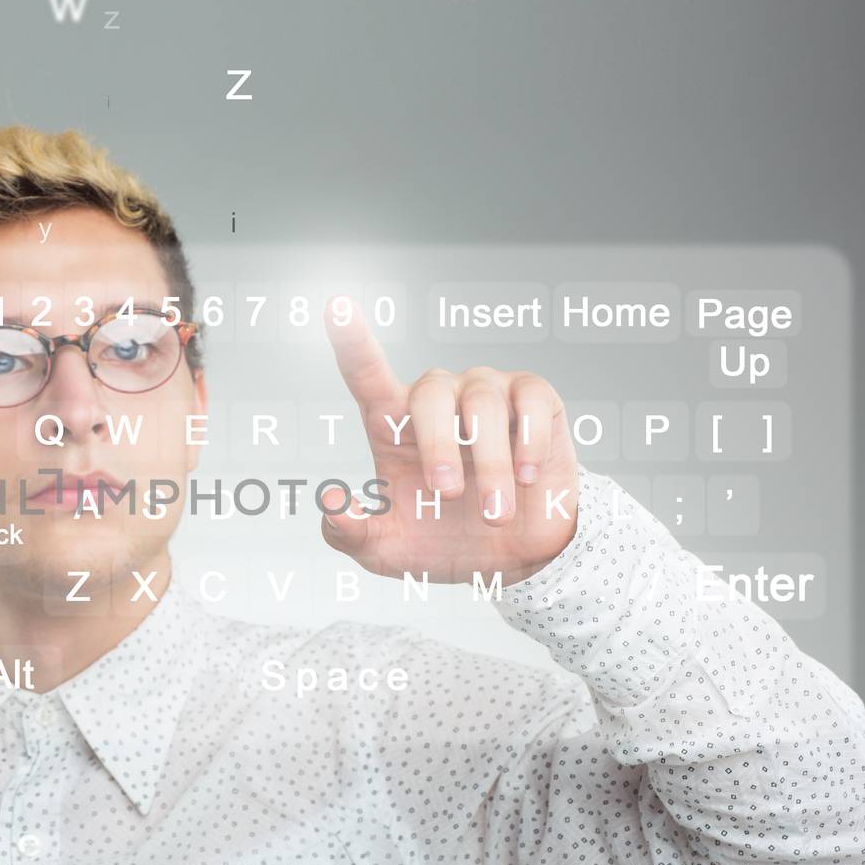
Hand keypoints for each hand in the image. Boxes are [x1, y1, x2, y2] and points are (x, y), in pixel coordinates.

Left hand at [317, 296, 580, 586]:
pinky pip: (531, 399)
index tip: (336, 306)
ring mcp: (486, 392)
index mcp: (394, 424)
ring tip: (496, 512)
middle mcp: (438, 397)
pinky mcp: (534, 398)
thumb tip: (331, 501)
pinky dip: (529, 441)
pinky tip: (528, 477)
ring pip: (483, 405)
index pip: (366, 373)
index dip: (352, 339)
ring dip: (489, 465)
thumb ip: (351, 533)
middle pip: (430, 393)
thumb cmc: (445, 542)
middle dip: (438, 446)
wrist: (515, 557)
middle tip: (445, 495)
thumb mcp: (388, 552)